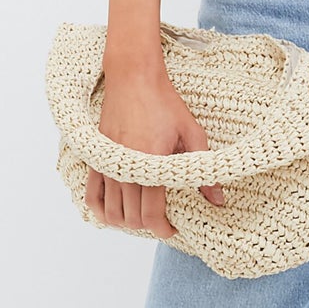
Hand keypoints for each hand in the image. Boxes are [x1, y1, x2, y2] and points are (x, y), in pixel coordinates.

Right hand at [88, 65, 225, 238]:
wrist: (133, 78)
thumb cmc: (164, 103)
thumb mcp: (192, 133)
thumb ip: (204, 170)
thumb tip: (217, 199)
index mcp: (150, 164)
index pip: (151, 214)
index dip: (163, 229)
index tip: (173, 229)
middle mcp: (126, 168)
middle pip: (131, 217)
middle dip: (148, 225)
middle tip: (162, 219)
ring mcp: (107, 165)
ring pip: (110, 212)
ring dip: (126, 221)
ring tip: (142, 215)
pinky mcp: (96, 159)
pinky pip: (91, 196)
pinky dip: (101, 210)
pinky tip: (116, 210)